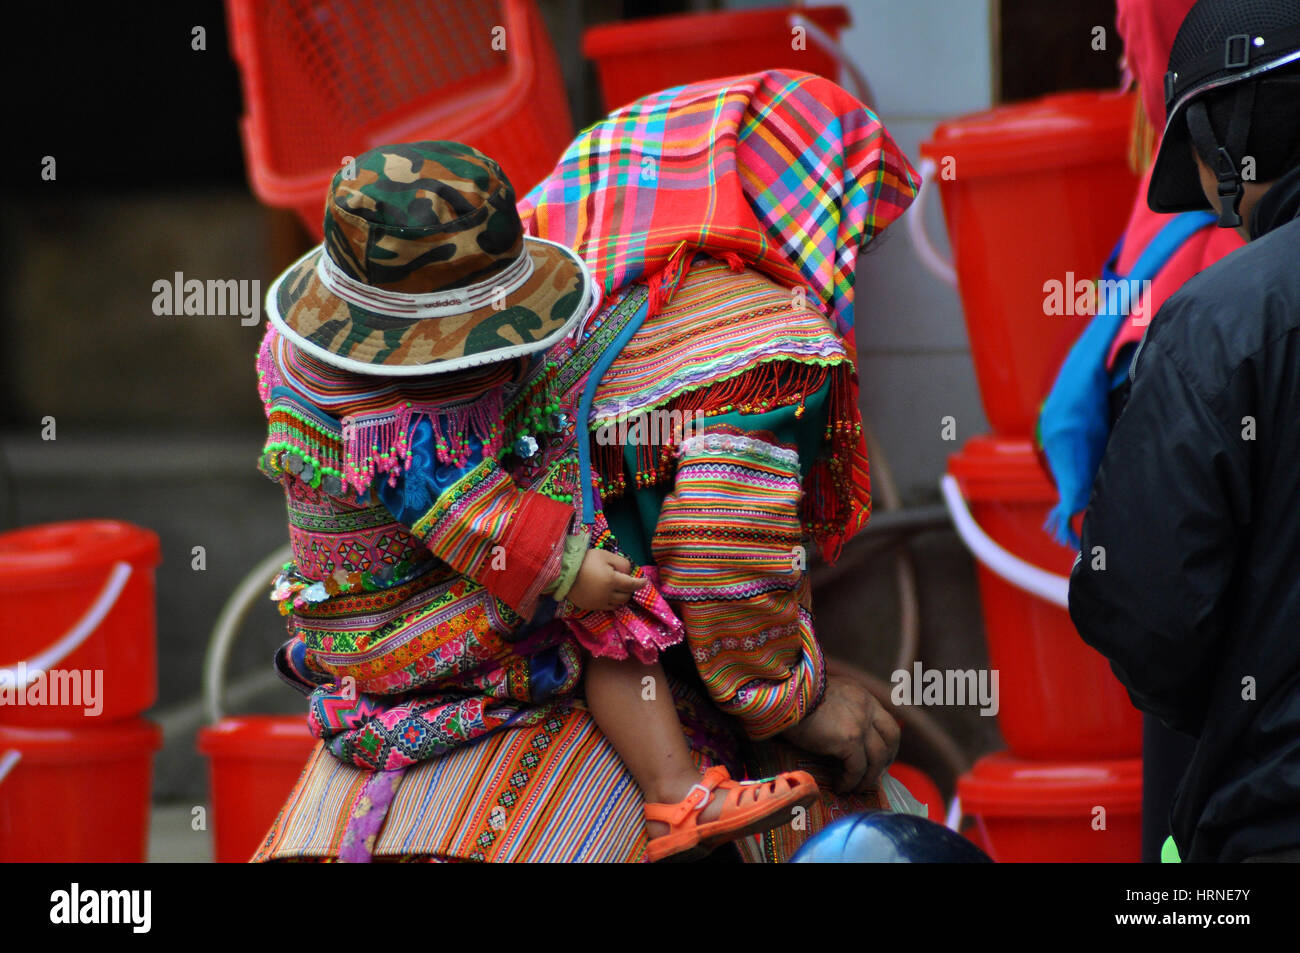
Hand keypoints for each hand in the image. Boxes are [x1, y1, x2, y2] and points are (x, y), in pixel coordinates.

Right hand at [566, 549, 645, 611]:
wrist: (562, 572)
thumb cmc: (584, 560)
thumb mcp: (604, 555)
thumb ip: (620, 563)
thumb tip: (627, 573)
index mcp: (612, 581)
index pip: (632, 585)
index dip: (640, 583)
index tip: (644, 581)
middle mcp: (607, 595)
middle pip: (626, 596)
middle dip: (630, 590)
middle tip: (627, 582)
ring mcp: (598, 603)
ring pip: (618, 604)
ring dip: (621, 597)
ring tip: (618, 589)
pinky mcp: (591, 607)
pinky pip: (607, 607)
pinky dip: (612, 602)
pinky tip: (608, 594)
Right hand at [780, 674, 899, 793]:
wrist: (783, 696)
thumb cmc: (793, 698)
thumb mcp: (824, 696)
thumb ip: (838, 708)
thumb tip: (837, 731)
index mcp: (861, 695)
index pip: (887, 722)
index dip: (888, 744)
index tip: (881, 759)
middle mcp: (866, 707)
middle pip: (891, 738)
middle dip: (887, 760)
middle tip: (875, 776)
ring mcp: (861, 723)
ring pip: (877, 758)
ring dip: (868, 778)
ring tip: (854, 788)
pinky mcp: (849, 740)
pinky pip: (857, 769)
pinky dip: (850, 781)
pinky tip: (840, 787)